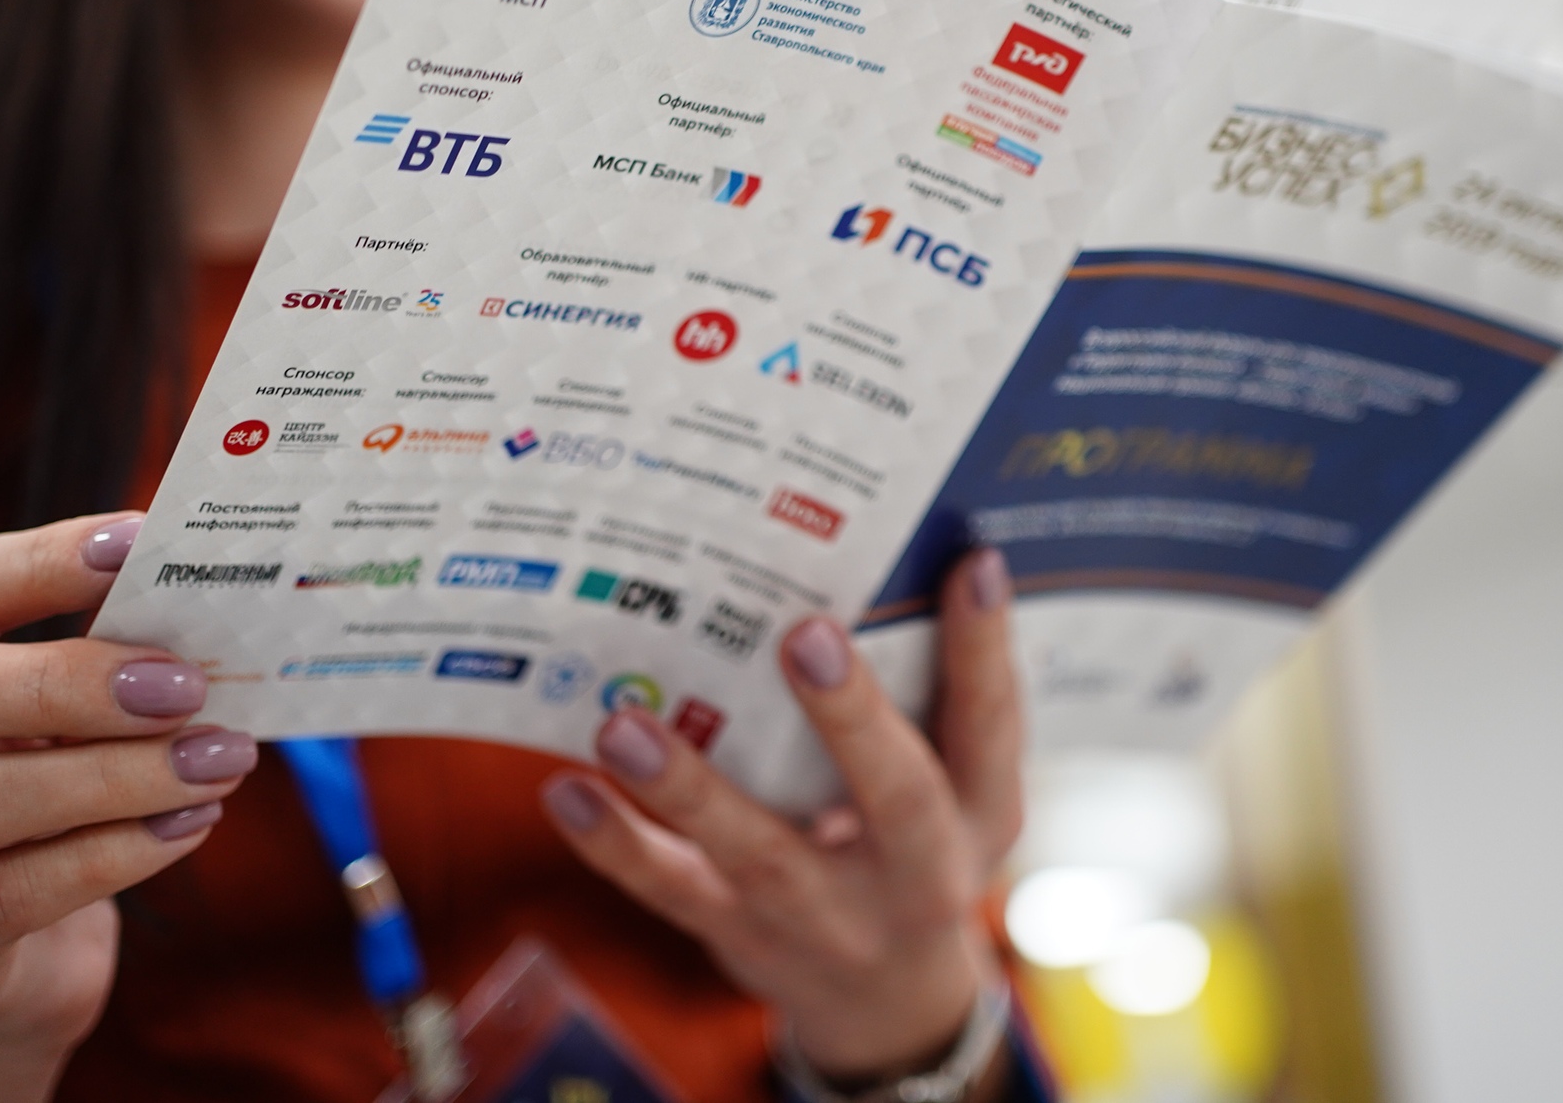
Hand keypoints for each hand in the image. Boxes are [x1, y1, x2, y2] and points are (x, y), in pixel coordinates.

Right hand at [0, 513, 256, 1101]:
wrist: (5, 971)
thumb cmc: (40, 809)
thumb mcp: (56, 725)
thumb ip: (104, 662)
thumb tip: (207, 596)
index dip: (35, 565)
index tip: (138, 544)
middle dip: (55, 679)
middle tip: (183, 682)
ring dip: (109, 776)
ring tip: (218, 760)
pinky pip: (2, 899)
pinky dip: (109, 857)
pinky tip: (188, 826)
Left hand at [543, 548, 1021, 1084]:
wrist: (889, 1004)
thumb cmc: (922, 846)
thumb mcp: (968, 788)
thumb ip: (952, 692)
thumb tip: (950, 557)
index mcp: (977, 813)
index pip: (994, 724)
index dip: (987, 646)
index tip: (973, 563)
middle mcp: (913, 871)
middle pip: (895, 795)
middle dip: (850, 717)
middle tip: (806, 633)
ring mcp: (822, 910)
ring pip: (756, 850)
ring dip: (687, 787)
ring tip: (624, 724)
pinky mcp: (740, 929)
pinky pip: (673, 889)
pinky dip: (617, 844)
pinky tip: (568, 791)